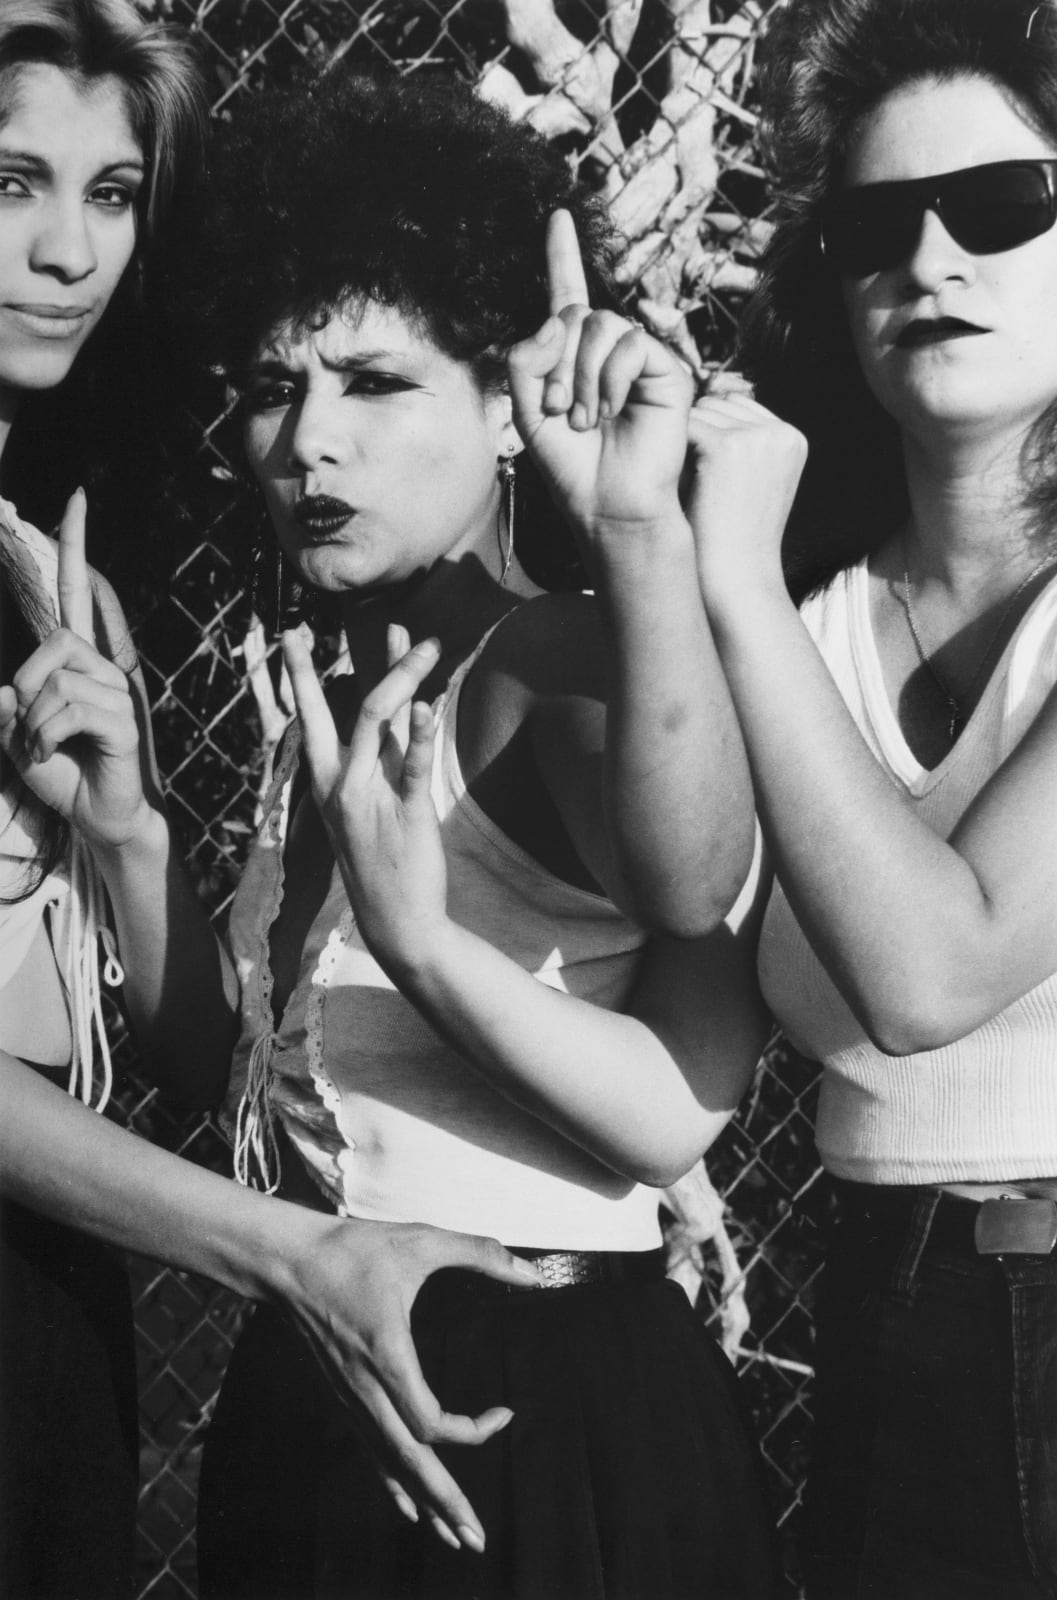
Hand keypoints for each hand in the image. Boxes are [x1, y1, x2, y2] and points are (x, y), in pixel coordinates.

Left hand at [0, 490, 149, 846]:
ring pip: (56, 680)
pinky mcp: (123, 722)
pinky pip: (70, 709)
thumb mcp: (17, 739)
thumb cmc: (65, 775)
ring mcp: (118, 693)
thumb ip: (6, 711)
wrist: (101, 819)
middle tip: (23, 725)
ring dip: (32, 722)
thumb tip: (3, 691)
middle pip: (56, 639)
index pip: (78, 592)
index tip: (75, 497)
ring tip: (40, 750)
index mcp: (79, 663)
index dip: (75, 545)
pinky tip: (51, 756)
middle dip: (25, 680)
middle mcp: (104, 668)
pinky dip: (45, 737)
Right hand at [281, 625, 447, 971]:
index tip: (292, 637)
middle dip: (322, 668)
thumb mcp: (374, 800)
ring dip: (403, 675)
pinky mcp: (408, 814)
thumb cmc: (386, 858)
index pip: (310, 719)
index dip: (301, 676)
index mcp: (328, 783)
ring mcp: (372, 799)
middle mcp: (342, 786)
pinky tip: (428, 705)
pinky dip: (422, 733)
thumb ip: (386, 751)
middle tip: (309, 629)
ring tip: (426, 643)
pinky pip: (414, 766)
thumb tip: (400, 701)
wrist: (399, 922)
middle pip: (334, 711)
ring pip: (380, 721)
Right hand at [284, 1215, 539, 1550]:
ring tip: (454, 1537)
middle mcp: (365, 1389)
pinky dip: (393, 1484)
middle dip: (446, 1504)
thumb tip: (532, 1273)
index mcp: (387, 1355)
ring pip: (389, 1465)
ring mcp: (350, 1399)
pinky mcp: (342, 1398)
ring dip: (424, 1502)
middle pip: (409, 1463)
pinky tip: (409, 1508)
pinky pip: (370, 1453)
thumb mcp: (421, 1241)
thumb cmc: (353, 1250)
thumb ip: (480, 1253)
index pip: (431, 1424)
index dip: (473, 1431)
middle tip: (478, 1540)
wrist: (288, 1261)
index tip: (505, 1412)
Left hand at [507, 210, 693, 556]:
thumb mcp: (528, 412)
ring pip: (601, 327)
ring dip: (582, 377)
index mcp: (573, 356)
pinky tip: (612, 411)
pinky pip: (630, 346)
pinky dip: (611, 379)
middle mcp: (608, 351)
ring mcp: (639, 359)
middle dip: (558, 367)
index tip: (558, 216)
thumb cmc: (570, 467)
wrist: (607, 504)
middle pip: (575, 316)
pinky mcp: (666, 371)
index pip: (568, 295)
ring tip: (588, 420)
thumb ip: (526, 359)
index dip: (562, 256)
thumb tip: (562, 315)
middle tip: (564, 413)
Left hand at [685, 391, 807, 603]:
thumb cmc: (732, 538)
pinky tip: (668, 477)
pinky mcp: (727, 447)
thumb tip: (703, 403)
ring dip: (683, 441)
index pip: (737, 407)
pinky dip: (671, 448)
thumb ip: (741, 443)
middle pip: (717, 405)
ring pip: (698, 412)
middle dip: (696, 434)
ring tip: (683, 482)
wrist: (735, 581)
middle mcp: (782, 432)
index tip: (701, 471)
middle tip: (687, 478)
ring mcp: (757, 437)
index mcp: (793, 438)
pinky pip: (683, 427)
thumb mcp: (751, 483)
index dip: (711, 433)